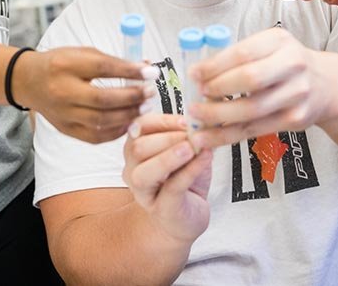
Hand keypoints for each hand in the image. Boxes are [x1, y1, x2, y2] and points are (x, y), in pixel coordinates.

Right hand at [15, 47, 154, 143]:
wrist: (29, 81)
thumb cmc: (60, 64)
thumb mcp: (83, 53)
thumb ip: (113, 61)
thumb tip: (145, 67)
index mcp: (66, 65)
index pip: (103, 68)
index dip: (130, 71)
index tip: (151, 72)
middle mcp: (62, 91)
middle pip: (102, 99)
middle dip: (132, 97)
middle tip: (150, 92)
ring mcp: (63, 113)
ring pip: (101, 121)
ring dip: (128, 115)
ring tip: (144, 108)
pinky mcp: (66, 129)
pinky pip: (96, 136)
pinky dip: (116, 130)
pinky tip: (129, 121)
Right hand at [123, 114, 211, 243]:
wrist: (184, 220)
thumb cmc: (183, 182)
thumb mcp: (185, 153)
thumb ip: (188, 135)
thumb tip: (202, 117)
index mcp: (135, 150)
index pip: (139, 127)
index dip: (162, 121)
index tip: (186, 120)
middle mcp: (132, 170)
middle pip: (138, 148)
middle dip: (167, 138)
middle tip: (192, 134)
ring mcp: (144, 193)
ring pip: (145, 173)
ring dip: (169, 157)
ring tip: (191, 148)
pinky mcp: (163, 210)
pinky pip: (172, 189)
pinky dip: (189, 171)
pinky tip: (205, 159)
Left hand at [188, 27, 337, 149]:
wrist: (326, 85)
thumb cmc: (285, 64)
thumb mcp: (267, 48)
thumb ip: (236, 57)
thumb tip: (197, 73)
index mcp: (279, 41)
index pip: (243, 53)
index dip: (214, 65)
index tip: (193, 74)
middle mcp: (292, 65)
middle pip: (249, 79)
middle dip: (217, 90)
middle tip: (195, 98)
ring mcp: (297, 93)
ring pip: (251, 109)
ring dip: (218, 116)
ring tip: (196, 118)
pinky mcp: (296, 119)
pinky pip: (255, 129)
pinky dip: (227, 135)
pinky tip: (209, 137)